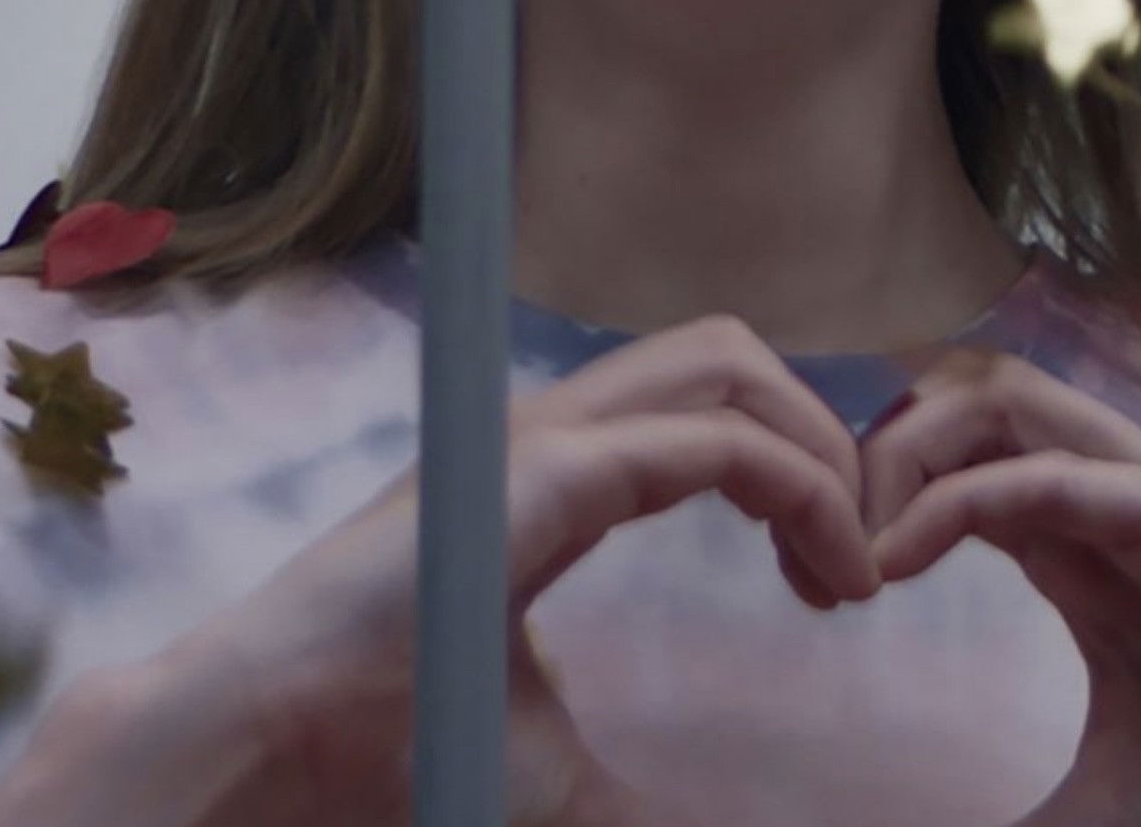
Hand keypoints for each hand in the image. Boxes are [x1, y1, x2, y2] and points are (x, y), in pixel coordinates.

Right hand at [175, 314, 886, 826]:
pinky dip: (800, 486)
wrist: (274, 746)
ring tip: (856, 560)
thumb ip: (628, 789)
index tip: (842, 586)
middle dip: (825, 431)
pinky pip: (713, 442)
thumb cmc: (386, 750)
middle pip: (727, 357)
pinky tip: (832, 569)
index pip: (706, 411)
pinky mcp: (545, 470)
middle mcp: (552, 435)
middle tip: (865, 557)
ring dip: (820, 444)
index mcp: (556, 479)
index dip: (798, 473)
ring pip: (726, 362)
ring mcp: (542, 438)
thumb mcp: (550, 768)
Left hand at [858, 350, 1140, 826]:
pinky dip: (975, 498)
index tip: (812, 591)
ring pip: (1015, 401)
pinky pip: (1077, 475)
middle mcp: (1127, 508)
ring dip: (911, 454)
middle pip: (973, 402)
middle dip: (876, 452)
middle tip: (816, 557)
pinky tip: (907, 560)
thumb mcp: (1095, 813)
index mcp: (1093, 552)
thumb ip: (1006, 818)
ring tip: (858, 550)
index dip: (871, 496)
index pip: (961, 458)